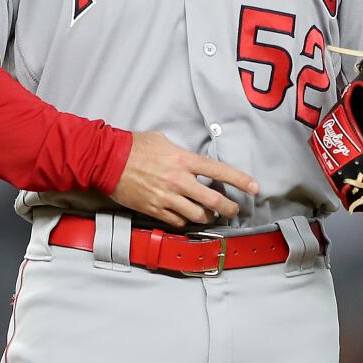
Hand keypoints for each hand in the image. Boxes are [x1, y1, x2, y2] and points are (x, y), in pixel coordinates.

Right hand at [108, 131, 259, 227]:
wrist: (108, 161)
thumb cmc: (134, 146)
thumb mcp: (163, 141)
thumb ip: (181, 153)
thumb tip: (191, 160)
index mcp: (183, 161)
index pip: (219, 171)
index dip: (240, 180)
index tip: (254, 187)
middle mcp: (179, 181)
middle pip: (213, 201)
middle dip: (229, 208)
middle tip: (234, 210)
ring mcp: (167, 198)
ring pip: (197, 215)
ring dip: (208, 217)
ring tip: (211, 215)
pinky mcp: (155, 210)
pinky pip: (178, 221)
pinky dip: (186, 221)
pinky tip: (188, 217)